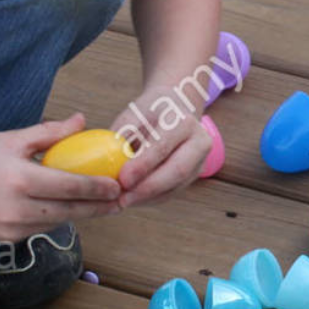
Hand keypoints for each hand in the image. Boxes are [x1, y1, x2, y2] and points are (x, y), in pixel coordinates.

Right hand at [0, 114, 122, 240]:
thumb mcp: (10, 139)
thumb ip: (50, 133)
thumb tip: (81, 121)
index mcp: (20, 180)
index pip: (71, 187)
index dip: (99, 189)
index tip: (119, 186)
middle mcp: (16, 210)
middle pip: (70, 211)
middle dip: (98, 207)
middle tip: (120, 200)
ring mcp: (10, 229)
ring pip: (56, 221)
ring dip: (78, 213)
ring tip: (99, 203)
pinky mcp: (5, 239)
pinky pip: (39, 228)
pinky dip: (53, 217)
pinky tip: (64, 207)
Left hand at [110, 91, 212, 208]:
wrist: (175, 106)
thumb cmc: (150, 110)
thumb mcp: (134, 114)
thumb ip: (124, 136)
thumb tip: (107, 160)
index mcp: (184, 120)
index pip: (163, 146)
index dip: (142, 166)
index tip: (122, 179)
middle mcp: (199, 140)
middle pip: (177, 171)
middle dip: (147, 189)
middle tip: (122, 199)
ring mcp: (201, 159)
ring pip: (176, 186)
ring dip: (148, 197)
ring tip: (124, 201)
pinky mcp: (194, 174)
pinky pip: (174, 191)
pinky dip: (152, 199)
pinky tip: (134, 199)